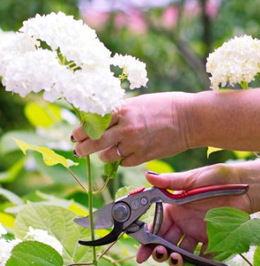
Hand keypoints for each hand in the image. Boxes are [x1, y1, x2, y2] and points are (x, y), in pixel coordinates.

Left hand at [71, 92, 192, 165]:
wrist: (190, 119)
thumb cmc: (164, 106)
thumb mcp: (138, 103)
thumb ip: (119, 113)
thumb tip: (100, 121)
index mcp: (123, 110)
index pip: (93, 122)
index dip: (80, 130)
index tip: (75, 135)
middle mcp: (126, 128)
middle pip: (94, 142)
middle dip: (82, 148)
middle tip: (78, 150)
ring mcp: (134, 144)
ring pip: (106, 156)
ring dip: (102, 155)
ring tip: (104, 152)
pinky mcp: (143, 156)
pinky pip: (123, 162)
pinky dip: (120, 159)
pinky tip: (124, 153)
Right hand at [136, 164, 251, 265]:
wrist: (243, 185)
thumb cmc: (215, 178)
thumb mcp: (190, 179)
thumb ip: (169, 181)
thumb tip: (147, 176)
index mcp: (174, 209)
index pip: (156, 226)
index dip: (147, 238)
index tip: (141, 249)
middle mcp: (183, 222)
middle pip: (166, 241)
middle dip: (159, 251)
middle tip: (159, 254)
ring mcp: (197, 232)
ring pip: (182, 251)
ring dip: (177, 258)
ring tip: (176, 259)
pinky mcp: (213, 239)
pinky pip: (205, 255)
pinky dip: (202, 264)